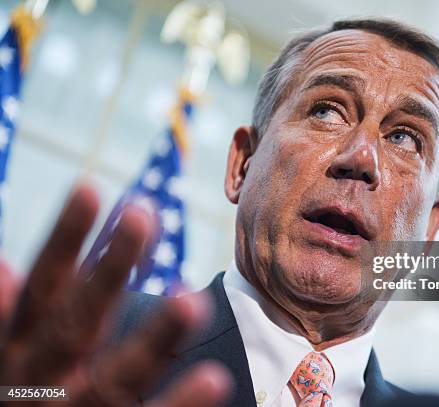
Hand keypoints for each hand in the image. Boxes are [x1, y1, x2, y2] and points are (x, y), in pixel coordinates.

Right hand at [0, 183, 231, 405]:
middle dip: (108, 270)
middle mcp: (43, 382)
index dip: (62, 241)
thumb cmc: (19, 400)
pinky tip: (216, 377)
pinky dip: (180, 403)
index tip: (88, 188)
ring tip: (192, 300)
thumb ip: (10, 318)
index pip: (42, 288)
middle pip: (76, 323)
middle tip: (143, 214)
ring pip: (116, 377)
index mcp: (19, 352)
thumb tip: (3, 265)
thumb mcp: (6, 358)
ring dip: (153, 338)